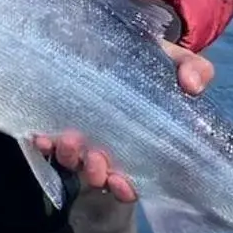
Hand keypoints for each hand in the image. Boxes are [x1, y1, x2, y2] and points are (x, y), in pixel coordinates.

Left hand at [33, 41, 214, 201]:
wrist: (117, 44)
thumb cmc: (150, 63)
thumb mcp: (175, 63)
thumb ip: (192, 69)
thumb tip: (194, 85)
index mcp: (139, 147)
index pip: (133, 181)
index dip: (126, 188)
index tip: (123, 183)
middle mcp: (109, 149)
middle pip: (98, 175)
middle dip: (94, 172)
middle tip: (95, 159)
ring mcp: (82, 138)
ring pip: (72, 161)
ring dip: (69, 157)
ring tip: (68, 140)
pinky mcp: (58, 125)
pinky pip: (47, 142)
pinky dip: (43, 142)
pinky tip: (39, 136)